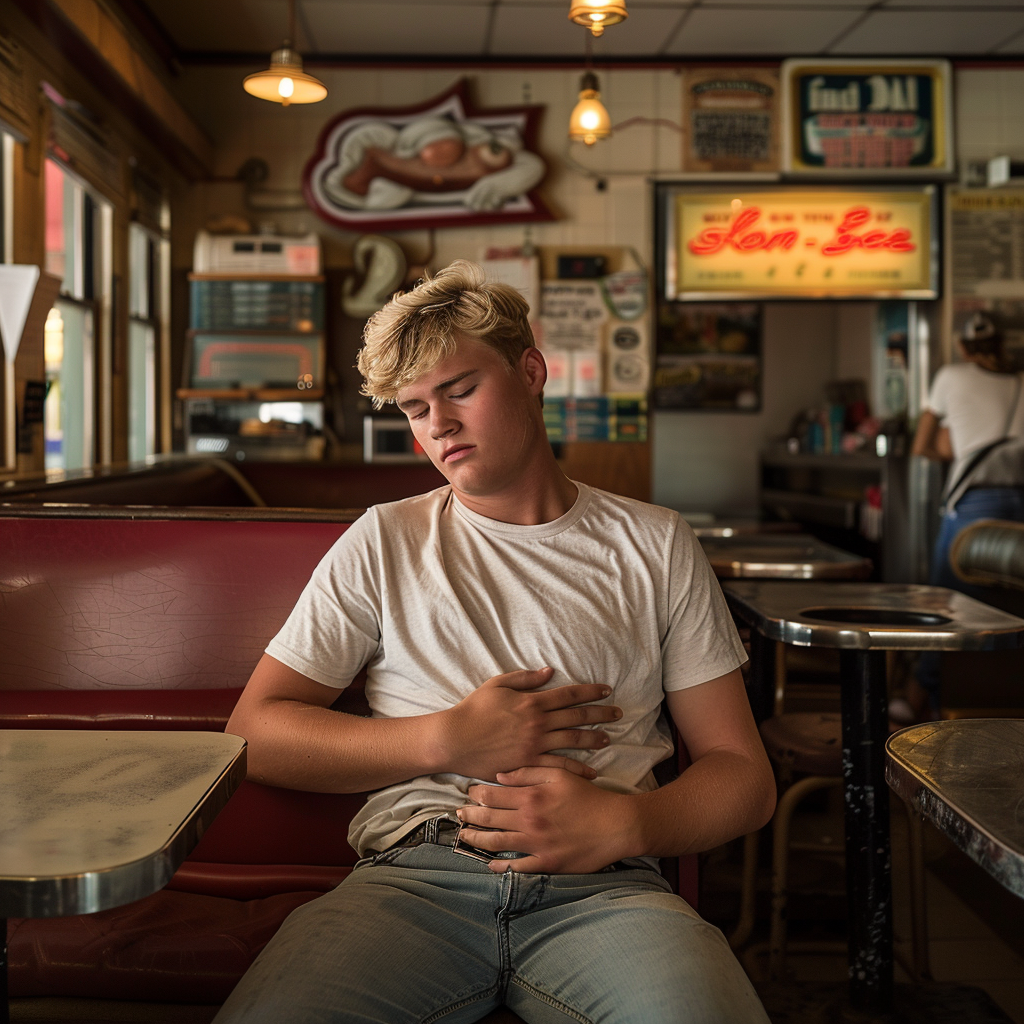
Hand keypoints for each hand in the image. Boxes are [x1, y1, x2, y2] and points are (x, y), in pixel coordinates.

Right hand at [435, 667, 619, 781]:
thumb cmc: (473, 710)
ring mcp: (534, 745)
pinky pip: (558, 767)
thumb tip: (549, 671)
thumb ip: (525, 678)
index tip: (606, 690)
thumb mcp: (497, 685)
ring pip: (572, 741)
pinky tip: (591, 770)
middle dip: (600, 714)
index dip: (590, 692)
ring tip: (608, 738)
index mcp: (532, 702)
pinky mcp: (528, 764)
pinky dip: (576, 769)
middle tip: (618, 713)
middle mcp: (537, 723)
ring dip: (593, 739)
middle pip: (576, 717)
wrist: (455, 739)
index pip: (569, 694)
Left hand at [458, 767, 637, 873]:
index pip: (492, 795)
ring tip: (464, 837)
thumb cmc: (589, 796)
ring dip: (477, 840)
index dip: (476, 794)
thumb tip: (500, 776)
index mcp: (531, 797)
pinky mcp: (546, 863)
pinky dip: (500, 866)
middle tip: (458, 815)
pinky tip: (489, 865)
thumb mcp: (560, 774)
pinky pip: (517, 867)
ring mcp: (536, 844)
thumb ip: (528, 772)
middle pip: (489, 819)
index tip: (467, 793)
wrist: (615, 825)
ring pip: (497, 843)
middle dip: (470, 816)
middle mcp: (528, 821)